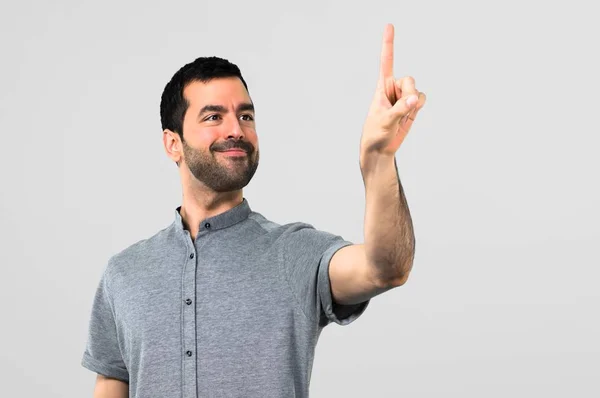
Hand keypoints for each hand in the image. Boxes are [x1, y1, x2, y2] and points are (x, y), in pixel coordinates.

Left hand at [360, 24, 425, 158]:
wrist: (380, 149)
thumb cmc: (376, 134)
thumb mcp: (385, 121)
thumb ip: (400, 109)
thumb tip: (415, 99)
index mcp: (382, 87)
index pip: (386, 62)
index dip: (388, 44)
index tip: (389, 25)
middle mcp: (393, 89)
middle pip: (410, 80)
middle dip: (409, 93)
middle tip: (402, 108)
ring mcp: (403, 97)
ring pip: (417, 90)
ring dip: (414, 103)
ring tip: (403, 116)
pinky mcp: (411, 106)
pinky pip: (422, 99)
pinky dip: (419, 107)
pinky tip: (409, 116)